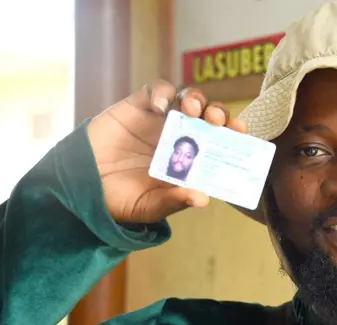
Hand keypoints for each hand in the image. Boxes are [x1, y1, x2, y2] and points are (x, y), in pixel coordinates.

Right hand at [86, 80, 247, 223]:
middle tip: (217, 120)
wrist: (80, 187)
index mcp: (192, 159)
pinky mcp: (138, 106)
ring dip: (195, 99)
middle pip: (209, 115)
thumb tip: (203, 199)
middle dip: (218, 113)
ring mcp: (161, 120)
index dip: (233, 133)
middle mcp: (181, 136)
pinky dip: (163, 92)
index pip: (220, 140)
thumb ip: (173, 201)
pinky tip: (161, 106)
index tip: (242, 132)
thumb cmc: (120, 200)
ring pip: (187, 98)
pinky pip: (156, 90)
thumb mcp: (149, 206)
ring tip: (192, 109)